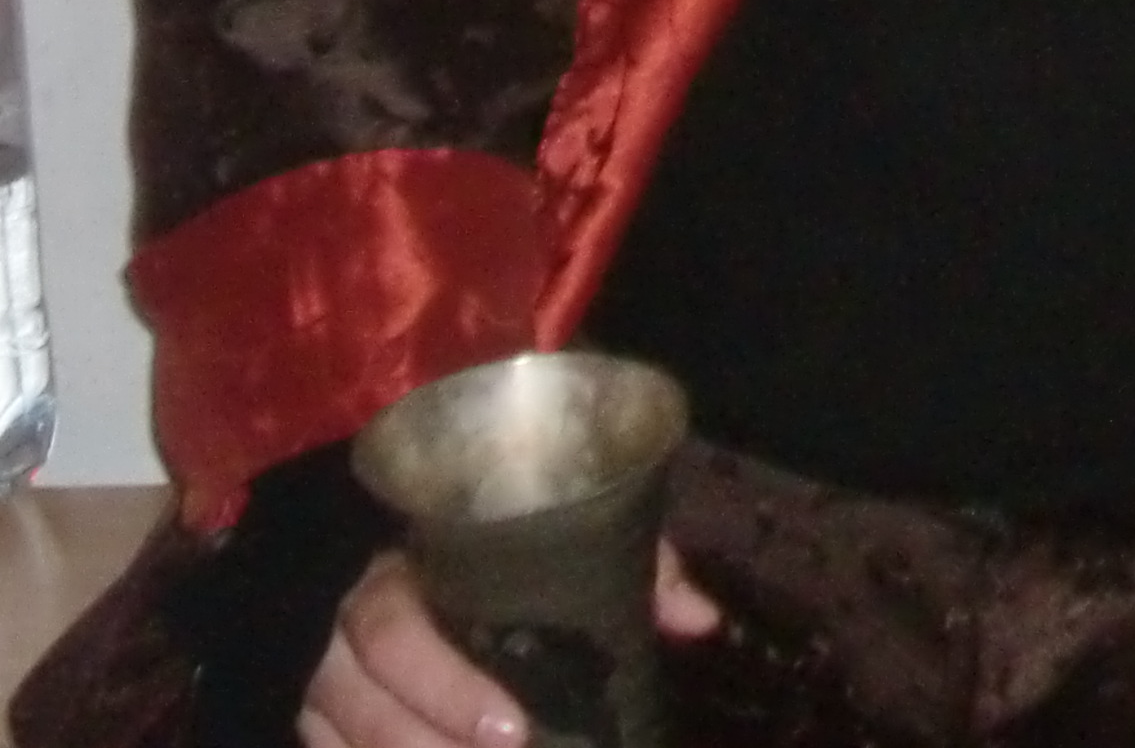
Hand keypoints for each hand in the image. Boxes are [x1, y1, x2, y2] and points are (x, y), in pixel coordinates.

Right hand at [302, 544, 717, 747]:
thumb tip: (702, 620)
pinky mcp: (309, 714)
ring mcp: (315, 677)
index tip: (513, 729)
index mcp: (396, 568)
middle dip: (430, 740)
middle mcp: (339, 626)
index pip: (395, 628)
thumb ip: (630, 569)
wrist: (399, 531)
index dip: (445, 686)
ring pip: (333, 736)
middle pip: (358, 699)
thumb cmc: (494, 542)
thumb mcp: (560, 540)